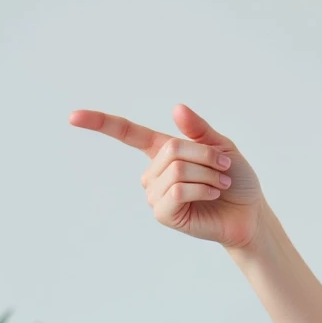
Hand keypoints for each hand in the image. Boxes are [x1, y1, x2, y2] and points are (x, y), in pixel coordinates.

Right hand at [68, 103, 263, 250]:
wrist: (249, 212)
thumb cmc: (235, 178)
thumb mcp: (221, 146)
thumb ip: (198, 130)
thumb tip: (176, 108)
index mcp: (162, 151)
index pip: (126, 133)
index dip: (100, 123)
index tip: (72, 117)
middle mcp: (154, 173)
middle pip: (171, 150)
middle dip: (205, 156)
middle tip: (224, 168)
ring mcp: (156, 195)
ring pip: (175, 171)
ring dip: (207, 174)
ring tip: (220, 184)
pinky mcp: (164, 214)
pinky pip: (177, 191)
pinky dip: (201, 189)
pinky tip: (212, 195)